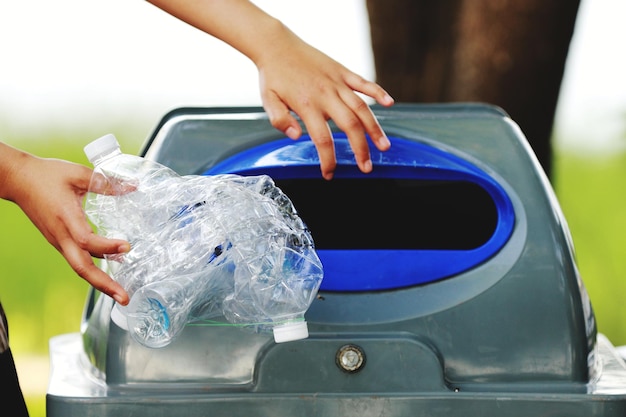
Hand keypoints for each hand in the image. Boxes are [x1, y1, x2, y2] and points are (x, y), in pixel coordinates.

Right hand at [0, 145, 129, 304]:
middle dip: (104, 285)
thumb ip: (107, 182)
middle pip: (82, 268)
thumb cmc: (47, 175)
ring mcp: (59, 241)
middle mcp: (61, 235)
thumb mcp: (79, 174)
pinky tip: (111, 267)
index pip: (87, 240)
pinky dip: (94, 269)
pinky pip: (77, 260)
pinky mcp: (59, 241)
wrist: (18, 180)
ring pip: (80, 267)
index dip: (107, 246)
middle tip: (124, 298)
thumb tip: (134, 185)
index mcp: (66, 218)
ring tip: (120, 293)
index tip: (127, 246)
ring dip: (101, 282)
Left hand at [145, 0, 394, 179]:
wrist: (276, 45)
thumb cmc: (272, 76)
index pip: (323, 139)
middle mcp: (326, 95)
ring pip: (362, 107)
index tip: (330, 174)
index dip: (328, 160)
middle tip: (367, 167)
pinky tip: (389, 104)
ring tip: (384, 146)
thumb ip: (280, 120)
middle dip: (361, 149)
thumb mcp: (268, 100)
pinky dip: (378, 92)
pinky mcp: (342, 71)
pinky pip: (363, 83)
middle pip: (350, 126)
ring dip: (375, 128)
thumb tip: (296, 136)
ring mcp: (337, 82)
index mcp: (307, 105)